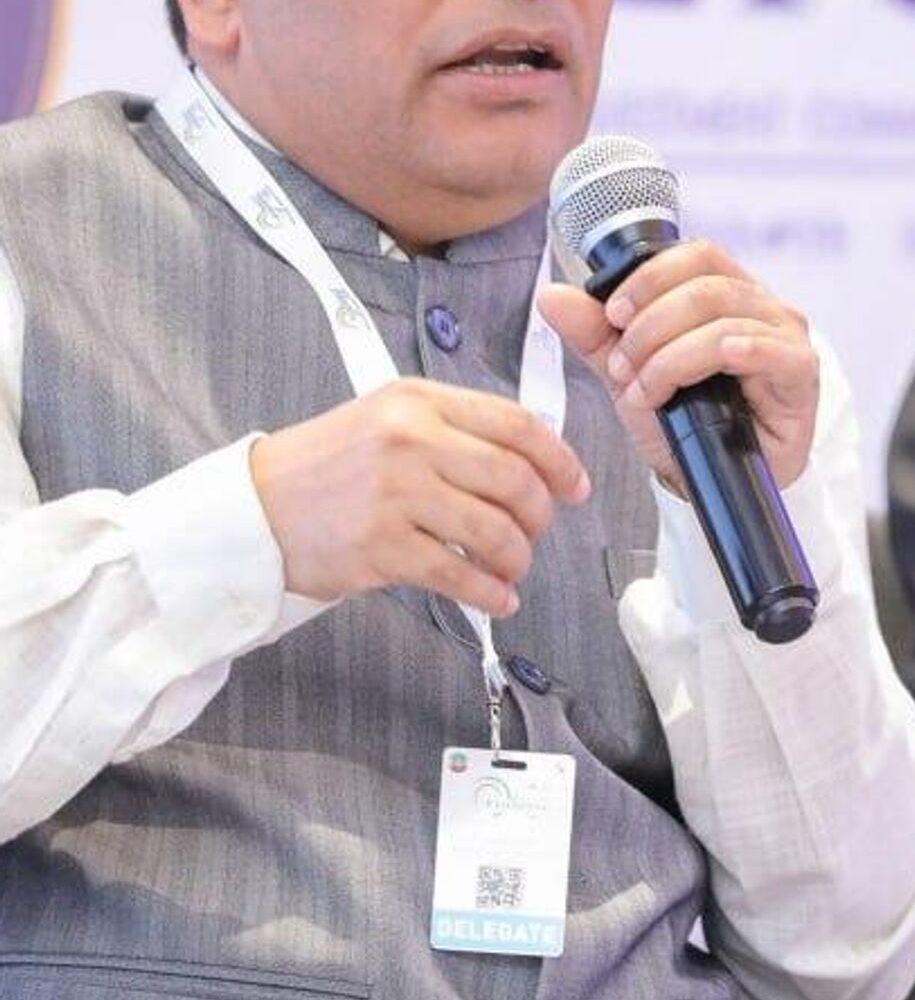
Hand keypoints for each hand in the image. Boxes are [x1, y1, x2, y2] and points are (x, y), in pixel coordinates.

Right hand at [249, 378, 590, 617]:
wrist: (254, 508)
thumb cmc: (329, 465)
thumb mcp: (390, 418)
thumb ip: (457, 429)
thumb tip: (533, 461)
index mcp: (419, 400)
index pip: (516, 425)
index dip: (559, 460)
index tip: (576, 487)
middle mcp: (411, 440)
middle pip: (514, 479)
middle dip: (540, 515)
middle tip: (538, 532)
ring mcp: (395, 494)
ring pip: (493, 530)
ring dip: (517, 557)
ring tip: (513, 567)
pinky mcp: (381, 547)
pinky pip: (458, 574)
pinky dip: (489, 592)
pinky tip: (498, 598)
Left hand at [537, 240, 817, 492]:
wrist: (713, 482)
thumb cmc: (687, 424)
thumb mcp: (631, 375)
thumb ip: (597, 335)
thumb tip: (551, 295)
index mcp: (729, 292)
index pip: (696, 255)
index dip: (650, 277)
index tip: (612, 314)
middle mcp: (764, 305)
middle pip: (705, 285)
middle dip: (651, 325)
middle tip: (622, 367)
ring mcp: (786, 336)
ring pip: (722, 319)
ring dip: (671, 355)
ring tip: (646, 390)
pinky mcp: (800, 371)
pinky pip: (763, 348)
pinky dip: (722, 356)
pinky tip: (696, 378)